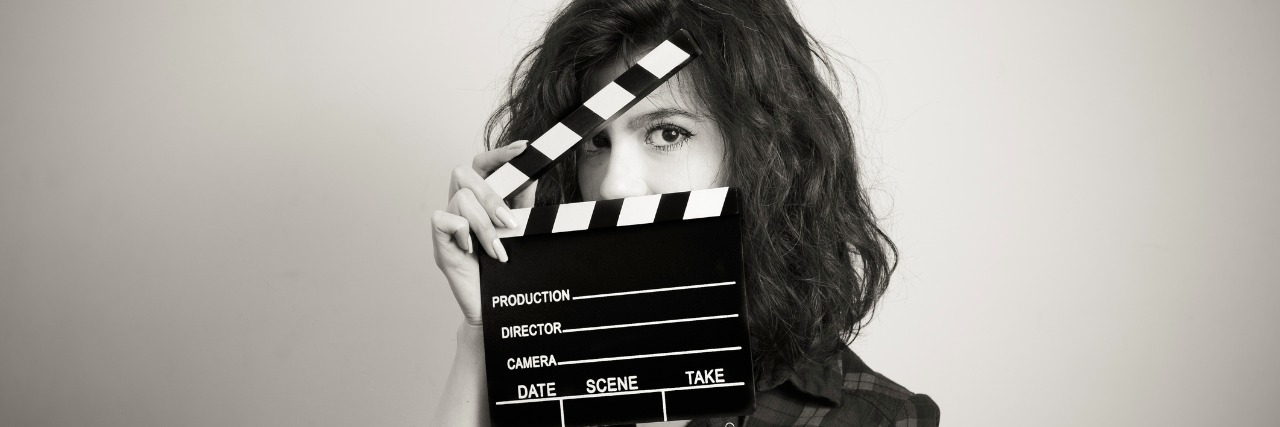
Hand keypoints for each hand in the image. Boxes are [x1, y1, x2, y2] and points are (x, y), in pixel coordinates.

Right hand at [431, 140, 536, 325]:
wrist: (498, 309)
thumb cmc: (508, 270)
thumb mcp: (522, 231)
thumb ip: (523, 204)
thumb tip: (530, 174)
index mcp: (480, 202)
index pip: (480, 165)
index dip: (498, 154)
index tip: (524, 149)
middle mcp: (461, 209)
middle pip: (463, 172)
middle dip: (490, 193)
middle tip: (510, 222)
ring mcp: (449, 227)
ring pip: (460, 198)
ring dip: (484, 223)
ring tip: (498, 249)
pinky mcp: (440, 245)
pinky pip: (442, 219)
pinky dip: (463, 231)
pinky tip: (474, 251)